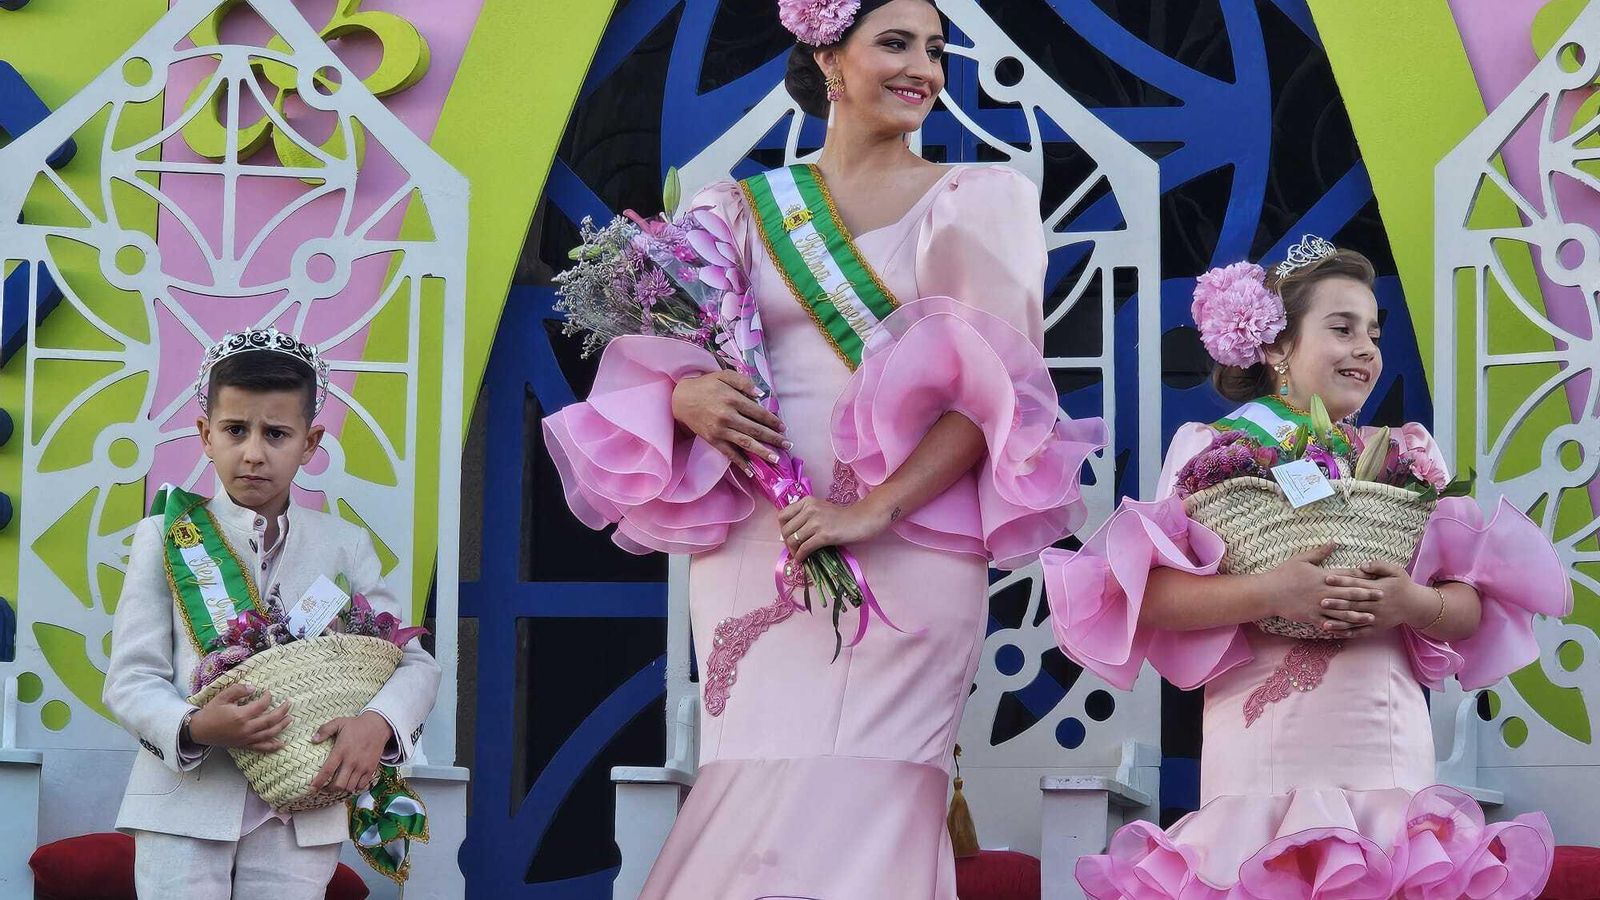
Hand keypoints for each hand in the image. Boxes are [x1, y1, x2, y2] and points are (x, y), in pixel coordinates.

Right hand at [188, 683, 291, 751]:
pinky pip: (261, 748)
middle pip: (270, 720)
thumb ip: (238, 690)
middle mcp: (246, 729)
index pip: (262, 705)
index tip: (269, 692)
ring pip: (269, 734)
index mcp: (241, 716)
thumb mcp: (222, 697)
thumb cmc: (211, 712)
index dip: (268, 697)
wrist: (199, 730)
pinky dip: (273, 746)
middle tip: (289, 704)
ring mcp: (246, 739)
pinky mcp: (244, 745)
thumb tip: (254, 687)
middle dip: (282, 711)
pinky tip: (282, 744)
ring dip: (282, 726)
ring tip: (290, 719)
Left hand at [309, 710, 393, 793]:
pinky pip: (361, 785)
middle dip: (330, 789)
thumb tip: (313, 740)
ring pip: (350, 787)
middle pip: (339, 785)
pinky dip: (355, 787)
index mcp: (341, 751)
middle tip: (325, 788)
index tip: (312, 788)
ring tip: (338, 785)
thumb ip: (324, 730)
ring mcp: (362, 766)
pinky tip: (351, 783)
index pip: (327, 770)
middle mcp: (351, 761)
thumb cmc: (357, 725)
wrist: (378, 726)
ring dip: (342, 789)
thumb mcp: (339, 722)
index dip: (318, 782)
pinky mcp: (371, 769)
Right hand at [670, 370, 787, 471]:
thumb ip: (743, 381)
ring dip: (763, 452)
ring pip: (746, 443)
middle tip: (788, 445)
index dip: (772, 421)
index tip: (783, 427)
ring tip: (777, 459)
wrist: (681, 399)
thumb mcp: (723, 375)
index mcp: (732, 399)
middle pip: (756, 429)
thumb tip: (761, 394)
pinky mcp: (713, 440)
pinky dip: (741, 463)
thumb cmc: (705, 385)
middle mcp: (728, 416)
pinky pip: (729, 454)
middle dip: (774, 438)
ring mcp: (720, 430)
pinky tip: (752, 471)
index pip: (758, 412)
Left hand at [776, 495, 893, 564]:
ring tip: (798, 556)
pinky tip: (802, 560)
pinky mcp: (824, 535)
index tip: (788, 537)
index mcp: (807, 501)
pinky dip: (801, 556)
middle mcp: (809, 509)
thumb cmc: (842, 517)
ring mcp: (817, 521)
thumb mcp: (820, 509)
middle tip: (794, 550)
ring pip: (793, 540)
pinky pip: (805, 548)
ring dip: (794, 551)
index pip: (782, 515)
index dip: (782, 529)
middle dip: (787, 543)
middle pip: (786, 530)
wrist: (862, 520)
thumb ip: (805, 517)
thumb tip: (789, 535)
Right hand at [1259, 542, 1383, 636]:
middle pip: (1349, 594)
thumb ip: (1320, 552)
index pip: (1347, 576)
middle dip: (1367, 595)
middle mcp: (1323, 591)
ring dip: (1358, 614)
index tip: (1376, 578)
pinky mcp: (1312, 617)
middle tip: (1382, 596)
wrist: (1268, 592)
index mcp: (1323, 576)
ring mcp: (1318, 605)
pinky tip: (1351, 630)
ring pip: (1343, 611)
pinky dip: (1341, 627)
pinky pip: (1329, 623)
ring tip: (1372, 617)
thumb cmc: (1284, 574)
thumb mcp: (1301, 559)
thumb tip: (1335, 542)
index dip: (1363, 577)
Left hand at [1321, 559, 1434, 632]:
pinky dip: (1347, 633)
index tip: (1327, 578)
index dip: (1342, 581)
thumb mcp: (1396, 571)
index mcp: (1379, 589)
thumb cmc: (1402, 584)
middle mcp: (1376, 605)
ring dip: (1339, 622)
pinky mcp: (1376, 628)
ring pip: (1355, 620)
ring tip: (1323, 623)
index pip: (1357, 584)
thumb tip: (1362, 564)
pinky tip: (1335, 633)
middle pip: (1353, 604)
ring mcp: (1376, 618)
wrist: (1415, 605)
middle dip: (1337, 603)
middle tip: (1321, 601)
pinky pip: (1360, 632)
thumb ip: (1379, 565)